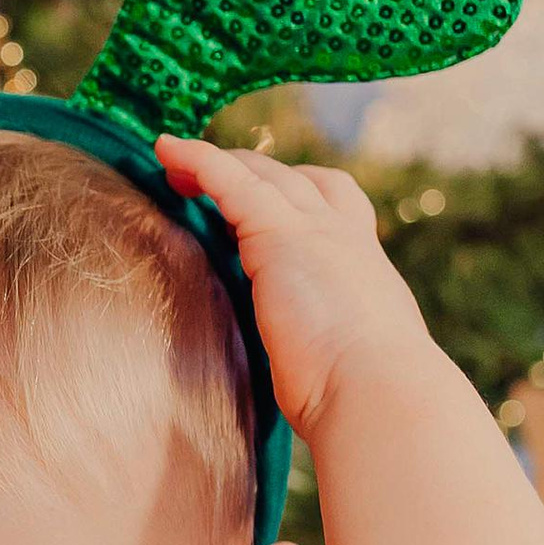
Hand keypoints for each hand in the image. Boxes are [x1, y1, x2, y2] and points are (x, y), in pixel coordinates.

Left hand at [155, 135, 437, 440]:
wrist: (376, 391)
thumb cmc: (362, 394)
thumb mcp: (347, 357)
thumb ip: (323, 343)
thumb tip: (308, 370)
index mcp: (362, 266)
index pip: (335, 206)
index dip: (298, 192)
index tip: (264, 198)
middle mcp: (343, 237)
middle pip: (294, 180)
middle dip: (251, 173)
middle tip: (207, 178)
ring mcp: (313, 229)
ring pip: (260, 174)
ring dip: (217, 163)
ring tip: (173, 160)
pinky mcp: (277, 233)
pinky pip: (229, 179)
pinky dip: (198, 159)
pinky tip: (167, 149)